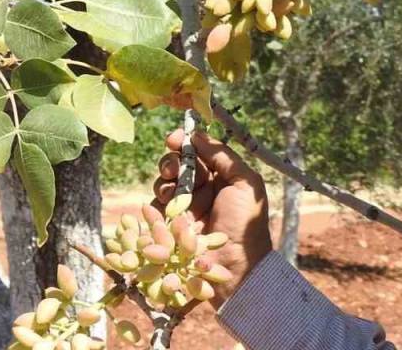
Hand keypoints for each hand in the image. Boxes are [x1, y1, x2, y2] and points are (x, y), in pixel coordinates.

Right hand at [153, 129, 273, 307]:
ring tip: (171, 193)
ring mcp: (185, 208)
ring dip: (164, 182)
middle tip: (172, 170)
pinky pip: (156, 207)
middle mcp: (203, 190)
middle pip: (178, 166)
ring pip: (164, 184)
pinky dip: (156, 203)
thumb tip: (198, 135)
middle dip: (171, 162)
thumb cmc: (244, 224)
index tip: (173, 139)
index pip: (199, 153)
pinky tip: (163, 208)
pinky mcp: (170, 226)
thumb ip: (224, 157)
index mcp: (222, 177)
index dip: (184, 143)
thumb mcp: (245, 184)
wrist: (234, 266)